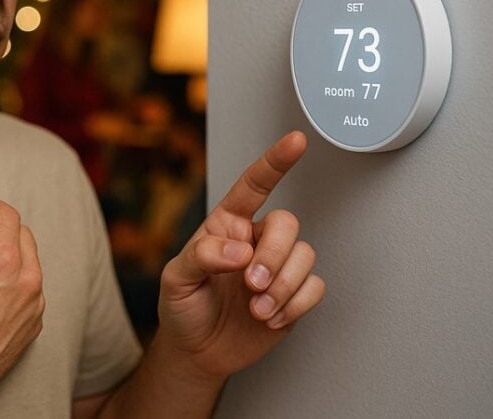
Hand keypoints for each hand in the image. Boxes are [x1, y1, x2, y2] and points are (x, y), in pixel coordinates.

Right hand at [0, 199, 43, 415]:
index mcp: (3, 261)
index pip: (8, 215)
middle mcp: (27, 280)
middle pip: (24, 234)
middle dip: (1, 228)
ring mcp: (35, 303)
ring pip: (31, 261)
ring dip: (12, 254)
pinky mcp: (35, 322)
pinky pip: (32, 288)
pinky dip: (17, 279)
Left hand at [156, 131, 324, 379]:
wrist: (198, 351)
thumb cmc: (183, 307)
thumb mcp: (176, 279)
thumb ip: (202, 256)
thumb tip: (240, 250)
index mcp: (226, 225)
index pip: (253, 186)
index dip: (275, 162)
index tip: (296, 141)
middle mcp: (255, 240)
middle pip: (286, 224)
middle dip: (274, 255)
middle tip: (251, 284)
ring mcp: (277, 267)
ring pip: (305, 256)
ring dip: (283, 286)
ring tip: (257, 309)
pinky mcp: (293, 294)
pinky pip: (315, 287)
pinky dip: (295, 304)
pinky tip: (270, 318)